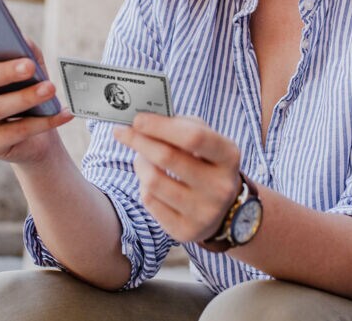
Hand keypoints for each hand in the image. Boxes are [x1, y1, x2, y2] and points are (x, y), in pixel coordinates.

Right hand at [0, 29, 73, 165]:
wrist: (36, 137)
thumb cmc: (27, 93)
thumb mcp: (28, 68)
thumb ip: (24, 51)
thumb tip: (23, 43)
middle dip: (3, 71)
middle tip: (30, 66)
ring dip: (25, 98)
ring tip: (50, 89)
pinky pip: (16, 131)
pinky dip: (44, 122)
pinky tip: (63, 113)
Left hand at [113, 114, 242, 242]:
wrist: (225, 209)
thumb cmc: (207, 162)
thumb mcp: (207, 139)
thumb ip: (181, 125)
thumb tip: (143, 121)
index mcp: (229, 157)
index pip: (193, 138)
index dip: (160, 126)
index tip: (137, 120)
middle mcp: (221, 187)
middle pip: (167, 158)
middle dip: (139, 141)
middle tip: (122, 132)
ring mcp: (204, 212)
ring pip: (153, 181)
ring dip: (140, 163)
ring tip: (141, 157)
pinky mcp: (186, 231)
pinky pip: (150, 202)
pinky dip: (143, 185)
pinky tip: (150, 180)